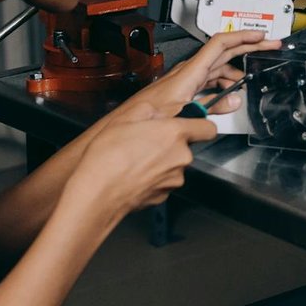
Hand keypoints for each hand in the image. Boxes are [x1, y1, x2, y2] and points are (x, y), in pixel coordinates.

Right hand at [68, 112, 215, 219]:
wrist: (97, 192)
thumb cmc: (108, 156)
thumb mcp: (124, 118)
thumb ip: (148, 109)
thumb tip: (154, 111)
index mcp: (175, 134)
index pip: (208, 128)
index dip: (200, 125)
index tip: (192, 125)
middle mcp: (180, 157)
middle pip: (186, 147)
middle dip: (170, 145)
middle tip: (146, 143)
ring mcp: (174, 179)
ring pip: (174, 166)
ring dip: (161, 162)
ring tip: (136, 161)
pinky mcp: (164, 195)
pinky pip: (164, 182)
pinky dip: (153, 179)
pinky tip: (134, 176)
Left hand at [119, 29, 281, 118]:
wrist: (121, 130)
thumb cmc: (140, 121)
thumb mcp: (179, 118)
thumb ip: (208, 112)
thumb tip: (231, 104)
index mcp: (188, 73)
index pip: (219, 45)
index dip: (243, 37)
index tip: (262, 37)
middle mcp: (186, 74)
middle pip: (223, 54)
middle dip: (247, 48)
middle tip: (268, 47)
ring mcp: (184, 82)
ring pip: (217, 71)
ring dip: (235, 74)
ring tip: (246, 83)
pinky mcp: (181, 93)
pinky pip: (208, 84)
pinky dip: (222, 87)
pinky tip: (227, 98)